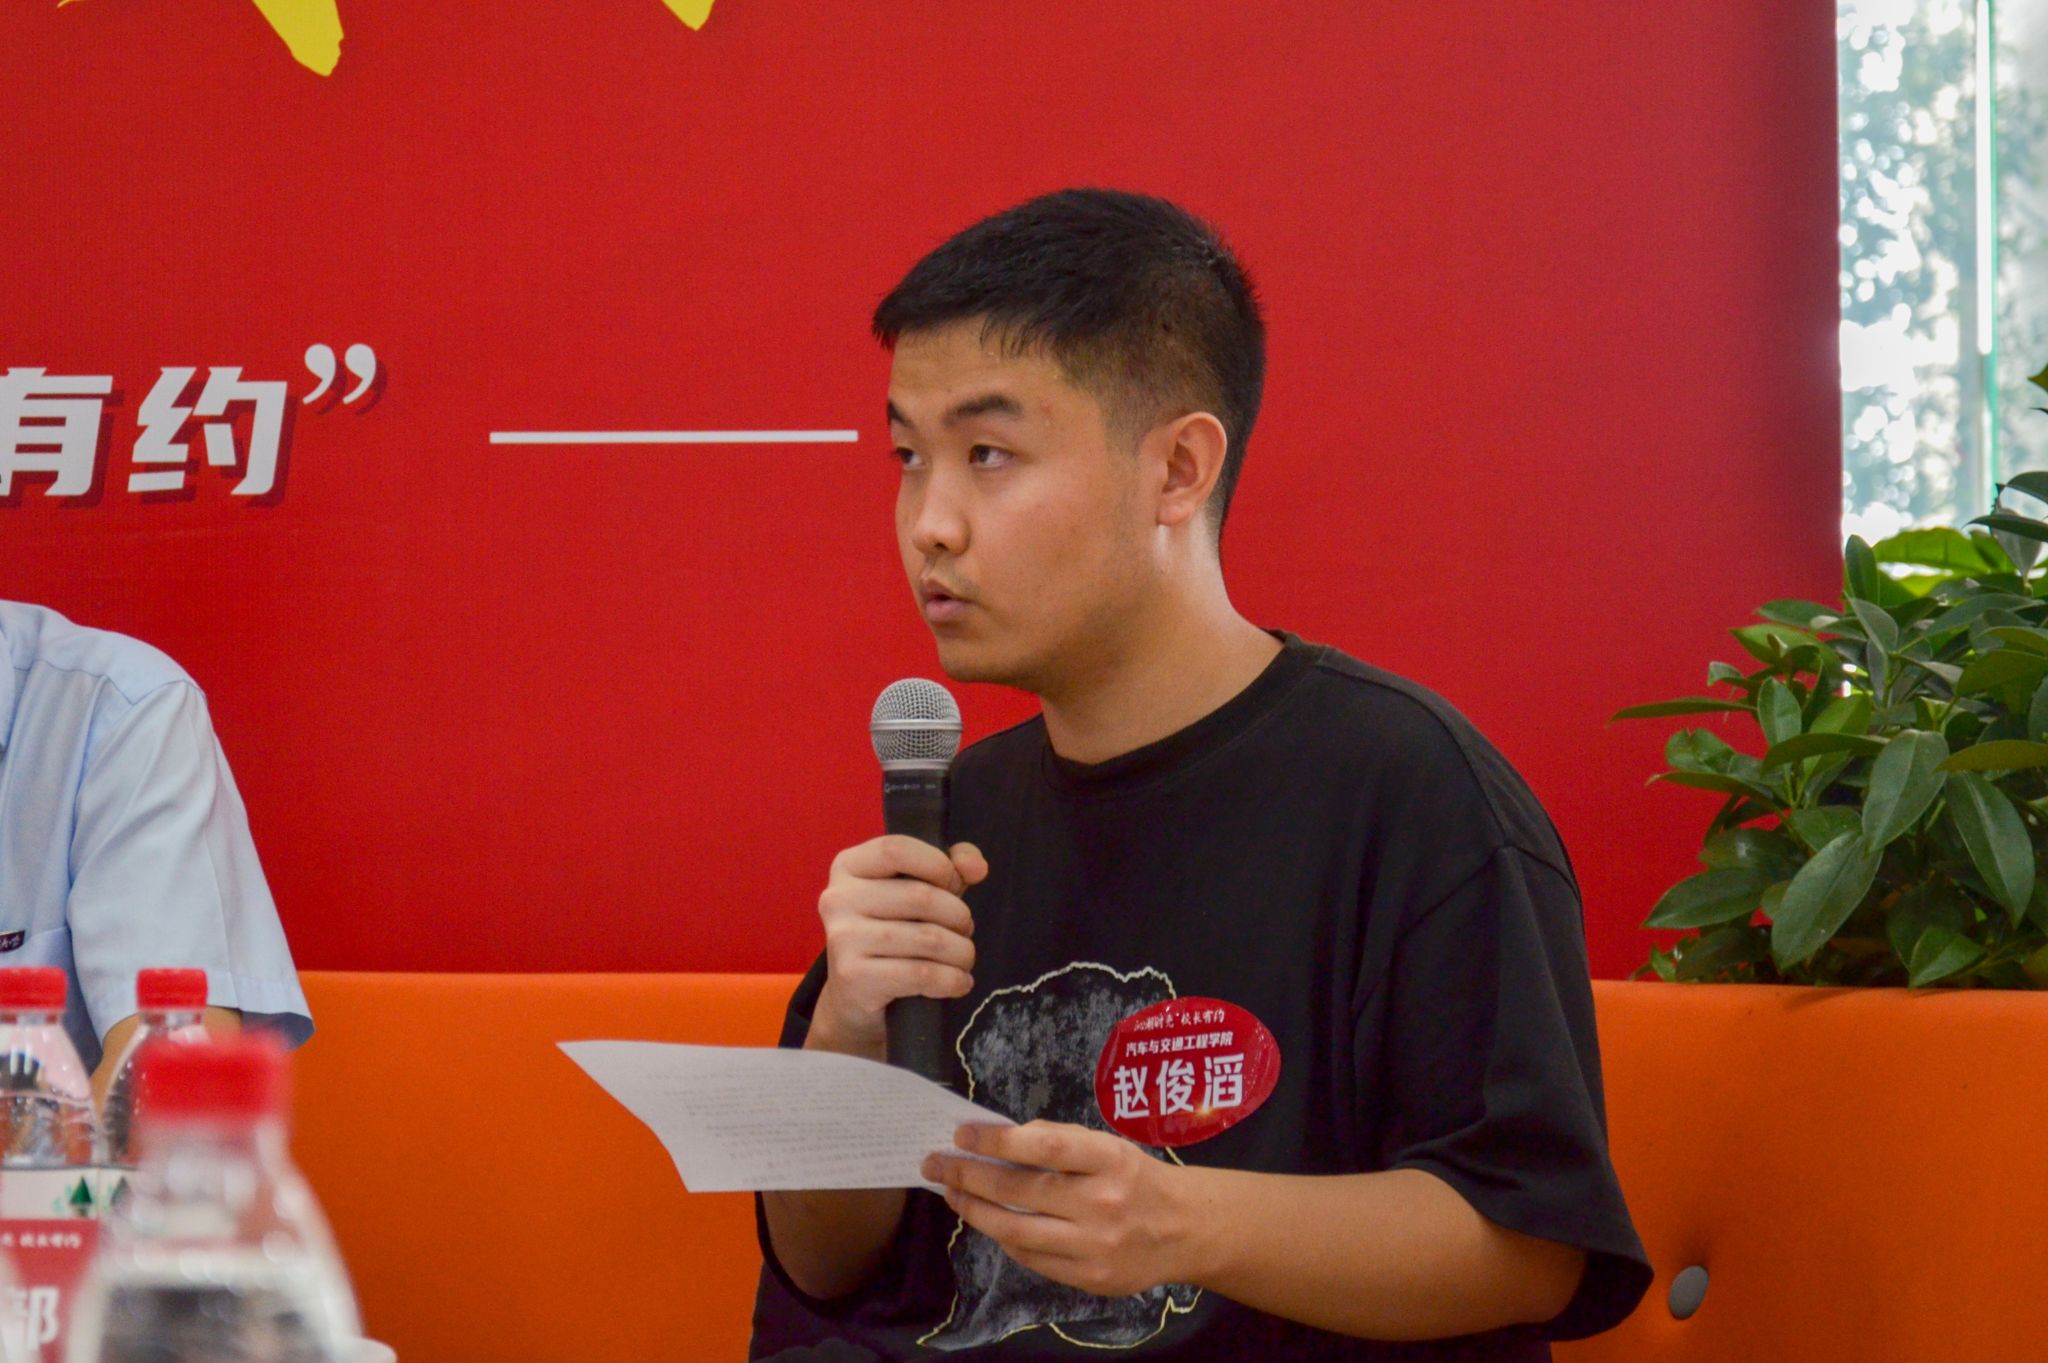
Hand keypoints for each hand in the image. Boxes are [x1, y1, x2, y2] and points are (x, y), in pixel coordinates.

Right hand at [807, 835, 987, 1060]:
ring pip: (929, 938)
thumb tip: (976, 867)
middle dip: (959, 916)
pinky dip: (953, 980)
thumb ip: (951, 867)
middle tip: (964, 930)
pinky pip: (922, 975)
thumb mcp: (918, 891)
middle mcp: (837, 899)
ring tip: (963, 957)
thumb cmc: (893, 934)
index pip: (897, 849)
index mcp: (848, 867)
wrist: (855, 999)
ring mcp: (842, 939)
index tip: (954, 886)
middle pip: (921, 897)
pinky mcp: (854, 977)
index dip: (939, 866)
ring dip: (961, 951)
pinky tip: (959, 982)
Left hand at [922, 1121, 1205, 1297]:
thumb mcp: (1108, 1146)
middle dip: (969, 1175)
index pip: (1044, 1147)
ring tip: (952, 1194)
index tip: (962, 1134)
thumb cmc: (1137, 1178)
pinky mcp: (1089, 1278)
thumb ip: (1060, 1142)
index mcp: (1109, 1160)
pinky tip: (988, 1222)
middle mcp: (1102, 1205)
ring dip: (975, 1211)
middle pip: (1020, 1192)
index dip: (997, 1140)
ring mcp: (1094, 1247)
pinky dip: (1004, 1238)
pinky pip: (1032, 1258)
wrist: (1184, 1230)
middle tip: (936, 1164)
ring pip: (1017, 1231)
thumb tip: (1001, 1139)